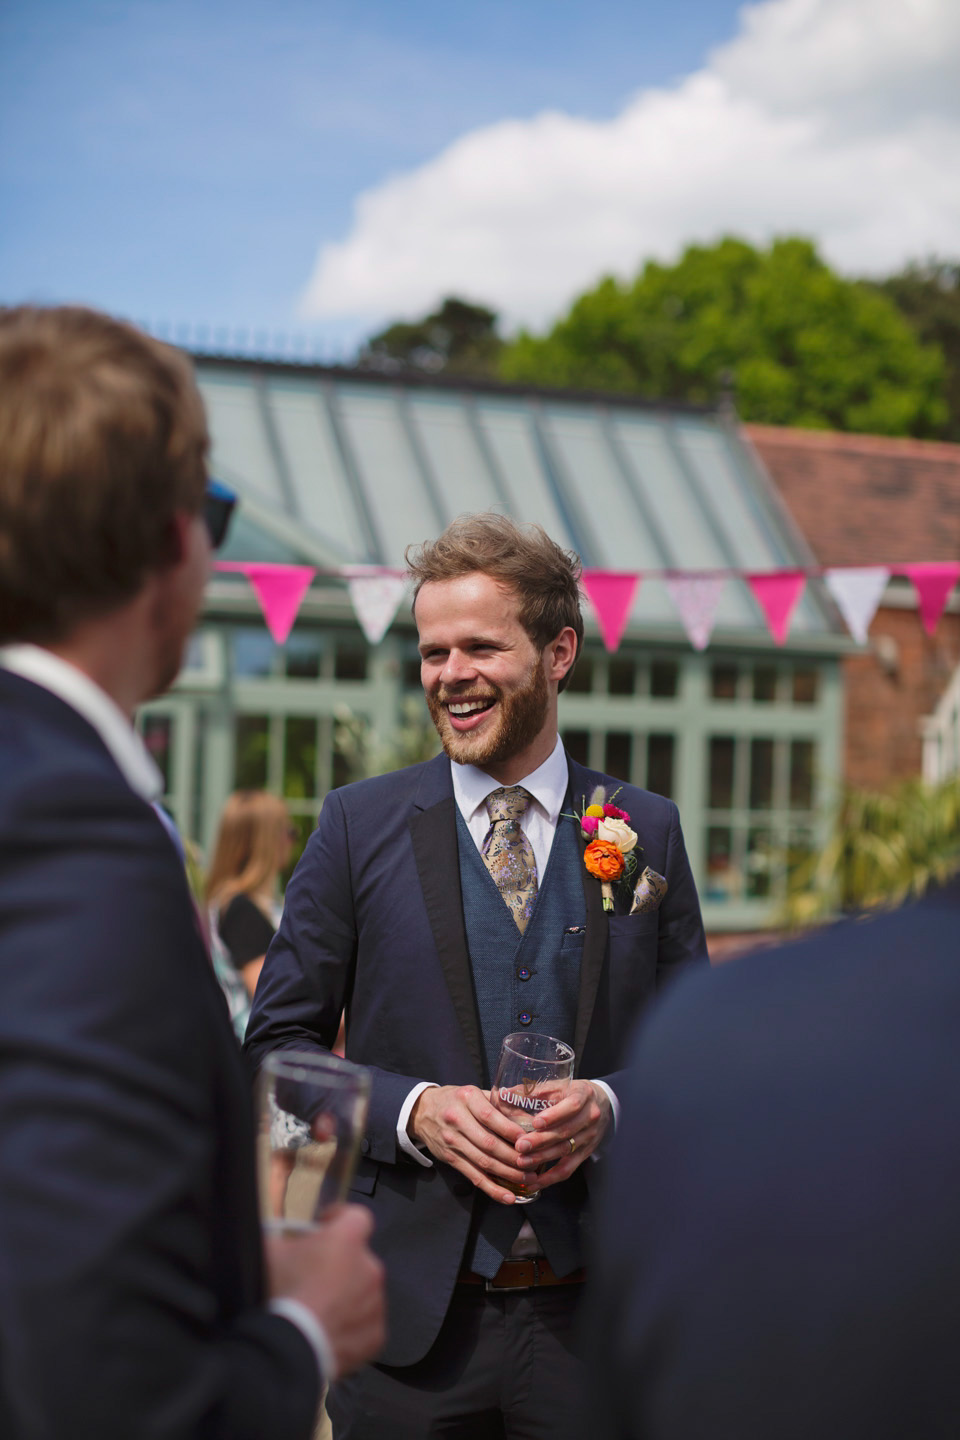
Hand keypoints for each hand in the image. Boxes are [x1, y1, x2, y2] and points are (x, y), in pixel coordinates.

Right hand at [266, 1204, 384, 1379]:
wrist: (292, 1345)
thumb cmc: (282, 1292)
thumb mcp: (269, 1251)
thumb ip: (282, 1238)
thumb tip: (279, 1238)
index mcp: (349, 1238)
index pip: (356, 1216)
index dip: (339, 1220)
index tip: (323, 1230)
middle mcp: (371, 1266)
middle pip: (358, 1258)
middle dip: (340, 1265)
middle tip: (313, 1279)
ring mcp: (376, 1302)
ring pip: (363, 1293)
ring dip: (346, 1297)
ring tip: (318, 1311)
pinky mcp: (375, 1335)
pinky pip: (364, 1325)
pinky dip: (350, 1328)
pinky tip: (327, 1333)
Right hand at [408, 1084, 527, 1203]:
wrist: (422, 1112)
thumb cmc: (456, 1100)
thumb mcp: (475, 1093)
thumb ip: (501, 1102)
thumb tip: (531, 1116)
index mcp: (467, 1099)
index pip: (490, 1116)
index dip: (510, 1130)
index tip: (529, 1140)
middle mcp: (457, 1120)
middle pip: (489, 1143)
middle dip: (514, 1157)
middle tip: (534, 1164)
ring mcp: (452, 1141)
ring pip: (483, 1162)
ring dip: (508, 1174)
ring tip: (528, 1179)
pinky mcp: (450, 1159)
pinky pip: (474, 1176)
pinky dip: (492, 1189)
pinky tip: (508, 1197)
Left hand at [514, 1080, 611, 1190]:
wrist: (601, 1104)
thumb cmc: (573, 1092)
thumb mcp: (559, 1085)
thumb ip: (535, 1090)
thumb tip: (504, 1093)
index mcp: (583, 1096)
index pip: (572, 1107)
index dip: (554, 1116)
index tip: (535, 1123)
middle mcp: (590, 1117)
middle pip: (565, 1132)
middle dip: (541, 1141)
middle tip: (520, 1146)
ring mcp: (589, 1137)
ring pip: (565, 1151)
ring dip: (542, 1158)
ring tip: (521, 1162)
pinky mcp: (585, 1154)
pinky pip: (568, 1168)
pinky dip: (550, 1177)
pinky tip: (534, 1182)